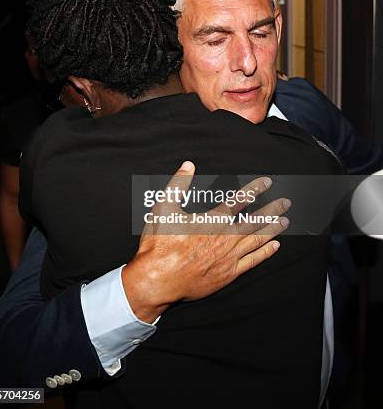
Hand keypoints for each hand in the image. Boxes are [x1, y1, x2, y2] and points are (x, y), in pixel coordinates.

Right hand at [122, 161, 289, 322]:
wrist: (158, 280)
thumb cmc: (160, 245)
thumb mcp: (163, 208)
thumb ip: (177, 184)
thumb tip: (188, 165)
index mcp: (212, 221)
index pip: (239, 201)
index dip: (254, 189)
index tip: (267, 183)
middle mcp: (225, 238)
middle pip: (256, 221)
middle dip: (273, 210)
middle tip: (287, 203)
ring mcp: (229, 257)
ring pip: (257, 240)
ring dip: (273, 229)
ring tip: (285, 221)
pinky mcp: (228, 273)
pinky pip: (252, 261)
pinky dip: (265, 253)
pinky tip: (274, 247)